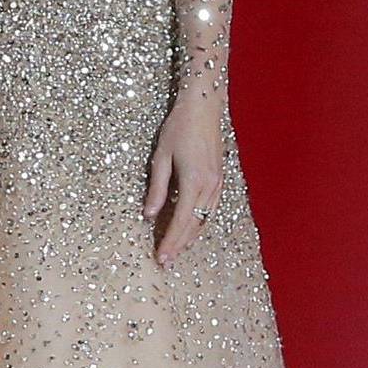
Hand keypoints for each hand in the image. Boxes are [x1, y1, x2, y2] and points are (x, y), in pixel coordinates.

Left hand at [145, 89, 222, 264]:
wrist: (204, 106)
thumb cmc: (179, 127)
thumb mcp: (161, 157)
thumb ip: (157, 188)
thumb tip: (148, 215)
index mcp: (194, 181)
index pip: (180, 220)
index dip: (171, 241)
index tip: (162, 257)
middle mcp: (210, 186)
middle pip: (195, 225)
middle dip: (180, 245)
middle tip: (166, 261)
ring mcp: (218, 182)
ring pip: (205, 218)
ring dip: (191, 236)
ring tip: (176, 249)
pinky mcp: (219, 178)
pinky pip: (210, 208)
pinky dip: (199, 222)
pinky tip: (190, 227)